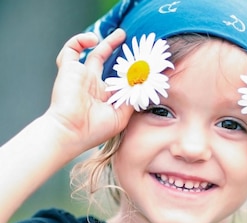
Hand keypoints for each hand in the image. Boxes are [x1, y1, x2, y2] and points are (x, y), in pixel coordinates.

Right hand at [46, 29, 132, 150]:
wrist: (70, 132)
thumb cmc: (94, 130)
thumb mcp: (122, 116)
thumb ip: (132, 99)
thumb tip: (144, 85)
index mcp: (104, 95)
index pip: (118, 77)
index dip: (130, 70)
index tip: (145, 63)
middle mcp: (92, 84)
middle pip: (105, 61)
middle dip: (116, 48)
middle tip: (129, 38)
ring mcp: (81, 76)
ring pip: (91, 52)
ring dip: (104, 42)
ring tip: (120, 34)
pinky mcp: (69, 69)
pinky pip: (71, 49)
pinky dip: (80, 40)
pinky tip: (93, 40)